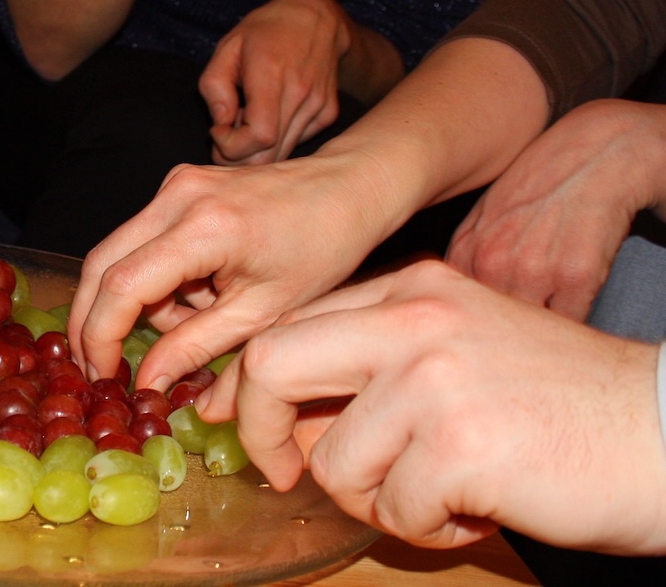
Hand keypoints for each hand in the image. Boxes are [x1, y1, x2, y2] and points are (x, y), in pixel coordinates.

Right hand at [69, 150, 392, 389]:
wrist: (347, 190)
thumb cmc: (321, 251)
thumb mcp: (263, 315)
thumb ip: (196, 348)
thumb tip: (145, 383)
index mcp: (204, 228)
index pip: (122, 285)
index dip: (100, 336)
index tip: (102, 376)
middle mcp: (177, 196)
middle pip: (100, 263)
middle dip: (93, 321)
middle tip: (101, 368)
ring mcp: (173, 185)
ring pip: (118, 254)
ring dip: (138, 301)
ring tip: (197, 319)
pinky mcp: (176, 186)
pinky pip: (142, 240)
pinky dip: (155, 278)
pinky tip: (201, 291)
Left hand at [198, 259, 665, 553]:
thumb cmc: (559, 401)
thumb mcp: (458, 349)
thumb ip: (376, 364)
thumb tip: (290, 420)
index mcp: (411, 287)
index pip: (289, 327)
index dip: (257, 389)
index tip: (259, 431)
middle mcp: (414, 317)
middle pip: (273, 364)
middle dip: (263, 431)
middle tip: (286, 473)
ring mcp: (435, 376)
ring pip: (333, 460)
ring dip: (375, 500)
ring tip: (438, 497)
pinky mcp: (460, 443)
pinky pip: (392, 508)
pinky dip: (425, 528)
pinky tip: (474, 510)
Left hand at [200, 0, 347, 164]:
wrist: (316, 19)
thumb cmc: (265, 32)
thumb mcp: (227, 47)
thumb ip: (214, 86)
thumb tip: (221, 123)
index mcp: (272, 76)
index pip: (259, 135)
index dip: (231, 146)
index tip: (217, 130)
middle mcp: (301, 94)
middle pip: (269, 156)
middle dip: (237, 158)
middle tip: (224, 138)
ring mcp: (318, 106)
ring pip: (282, 155)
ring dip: (256, 150)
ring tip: (245, 121)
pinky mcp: (327, 113)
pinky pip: (296, 143)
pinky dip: (276, 141)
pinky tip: (268, 116)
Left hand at [446, 99, 665, 318]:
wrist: (596, 153)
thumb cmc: (541, 185)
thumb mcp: (485, 216)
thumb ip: (467, 258)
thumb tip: (448, 297)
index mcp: (466, 252)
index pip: (458, 310)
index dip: (474, 320)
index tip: (486, 321)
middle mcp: (493, 263)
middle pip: (492, 326)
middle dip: (505, 331)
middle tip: (521, 323)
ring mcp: (534, 271)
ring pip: (530, 329)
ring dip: (539, 331)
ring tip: (548, 314)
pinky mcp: (577, 276)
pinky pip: (570, 323)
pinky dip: (573, 323)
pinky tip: (573, 301)